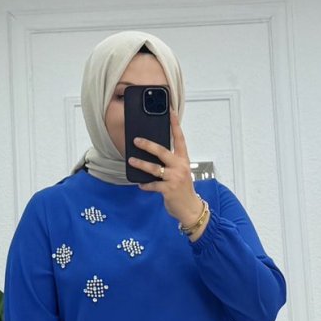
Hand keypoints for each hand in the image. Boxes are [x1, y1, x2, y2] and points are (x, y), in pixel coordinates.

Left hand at [130, 109, 202, 225]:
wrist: (190, 208)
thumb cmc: (183, 189)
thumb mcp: (180, 173)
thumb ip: (170, 163)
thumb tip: (152, 155)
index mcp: (183, 160)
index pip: (180, 139)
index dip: (175, 125)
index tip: (170, 112)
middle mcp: (180, 167)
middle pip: (162, 151)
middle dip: (148, 145)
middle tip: (136, 140)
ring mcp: (175, 178)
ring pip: (154, 168)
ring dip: (141, 164)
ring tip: (131, 161)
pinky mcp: (169, 190)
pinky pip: (153, 185)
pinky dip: (145, 185)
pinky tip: (140, 184)